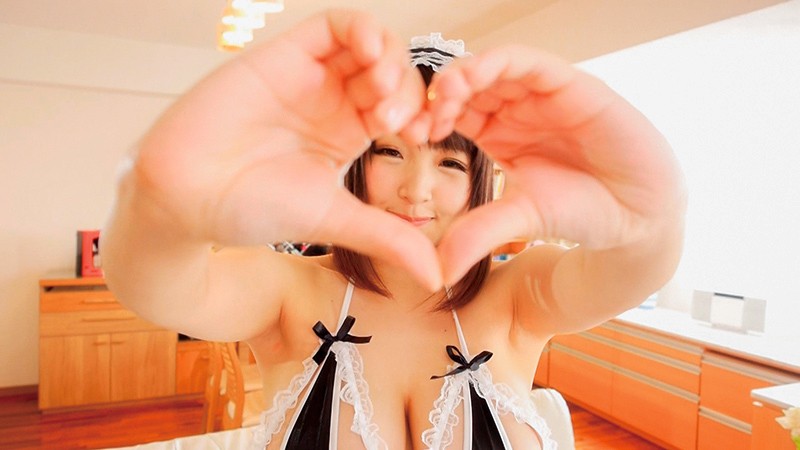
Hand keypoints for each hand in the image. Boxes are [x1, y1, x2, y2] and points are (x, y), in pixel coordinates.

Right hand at [134, 10, 441, 286]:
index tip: (427, 135)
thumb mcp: (335, 220)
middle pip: (390, 73)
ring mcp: (308, 77)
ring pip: (367, 45)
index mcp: (346, 135)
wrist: (188, 197)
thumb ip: (387, 239)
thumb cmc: (252, 209)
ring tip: (383, 90)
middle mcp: (331, 102)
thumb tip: (437, 277)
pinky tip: (372, 53)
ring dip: (389, 58)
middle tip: (397, 121)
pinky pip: (332, 26)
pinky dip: (361, 30)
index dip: (424, 113)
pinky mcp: (283, 55)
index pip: (403, 107)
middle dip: (408, 89)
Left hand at [426, 46, 685, 283]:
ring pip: (493, 67)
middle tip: (420, 111)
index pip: (454, 112)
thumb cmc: (581, 211)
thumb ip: (478, 234)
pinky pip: (530, 62)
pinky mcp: (570, 85)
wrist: (637, 214)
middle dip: (440, 93)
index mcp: (498, 134)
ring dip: (464, 73)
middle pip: (468, 85)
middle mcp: (517, 109)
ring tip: (444, 93)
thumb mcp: (520, 219)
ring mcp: (542, 95)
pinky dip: (499, 63)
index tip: (410, 133)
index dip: (429, 116)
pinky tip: (475, 77)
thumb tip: (437, 271)